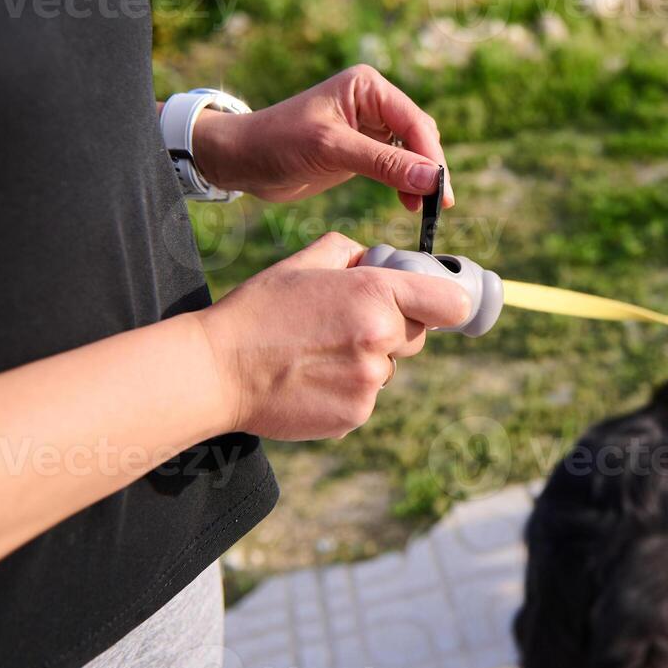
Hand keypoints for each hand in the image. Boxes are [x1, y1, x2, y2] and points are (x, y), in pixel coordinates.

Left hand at [191, 64, 453, 210]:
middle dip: (430, 169)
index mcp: (368, 86)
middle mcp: (373, 102)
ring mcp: (369, 127)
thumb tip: (432, 179)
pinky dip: (406, 184)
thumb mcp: (331, 149)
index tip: (441, 191)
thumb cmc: (277, 142)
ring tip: (423, 209)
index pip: (414, 121)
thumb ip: (383, 163)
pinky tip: (408, 204)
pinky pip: (396, 166)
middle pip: (419, 136)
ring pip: (412, 153)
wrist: (241, 159)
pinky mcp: (362, 150)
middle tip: (438, 205)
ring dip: (420, 179)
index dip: (432, 156)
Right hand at [194, 233, 472, 440]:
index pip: (450, 303)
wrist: (216, 371)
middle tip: (346, 324)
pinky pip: (365, 397)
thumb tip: (377, 259)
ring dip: (365, 361)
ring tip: (317, 354)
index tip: (436, 304)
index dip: (445, 303)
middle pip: (417, 336)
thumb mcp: (302, 263)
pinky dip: (346, 390)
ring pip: (387, 368)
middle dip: (392, 328)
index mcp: (374, 292)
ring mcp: (370, 381)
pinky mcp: (356, 415)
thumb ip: (350, 253)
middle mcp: (380, 337)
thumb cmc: (257, 312)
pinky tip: (310, 379)